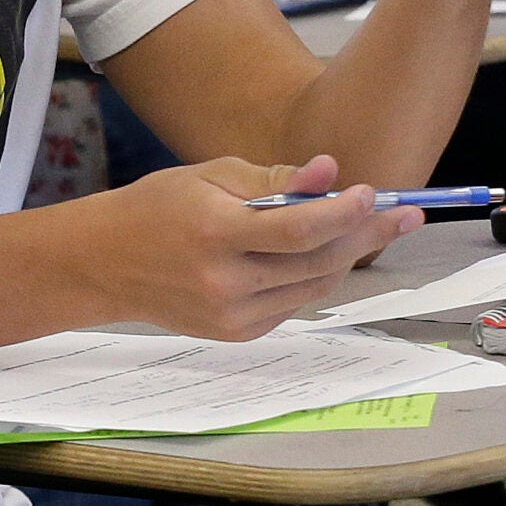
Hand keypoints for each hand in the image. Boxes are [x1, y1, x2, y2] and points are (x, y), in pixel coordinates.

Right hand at [81, 154, 418, 339]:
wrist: (103, 264)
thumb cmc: (154, 209)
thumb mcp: (207, 176)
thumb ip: (271, 179)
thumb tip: (329, 173)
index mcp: (214, 233)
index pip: (298, 229)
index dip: (344, 213)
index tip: (373, 195)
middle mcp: (224, 281)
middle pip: (317, 262)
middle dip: (366, 235)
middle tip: (402, 214)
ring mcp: (231, 314)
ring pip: (314, 287)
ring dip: (345, 257)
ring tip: (364, 229)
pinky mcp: (236, 332)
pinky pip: (293, 303)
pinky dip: (311, 277)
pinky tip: (314, 255)